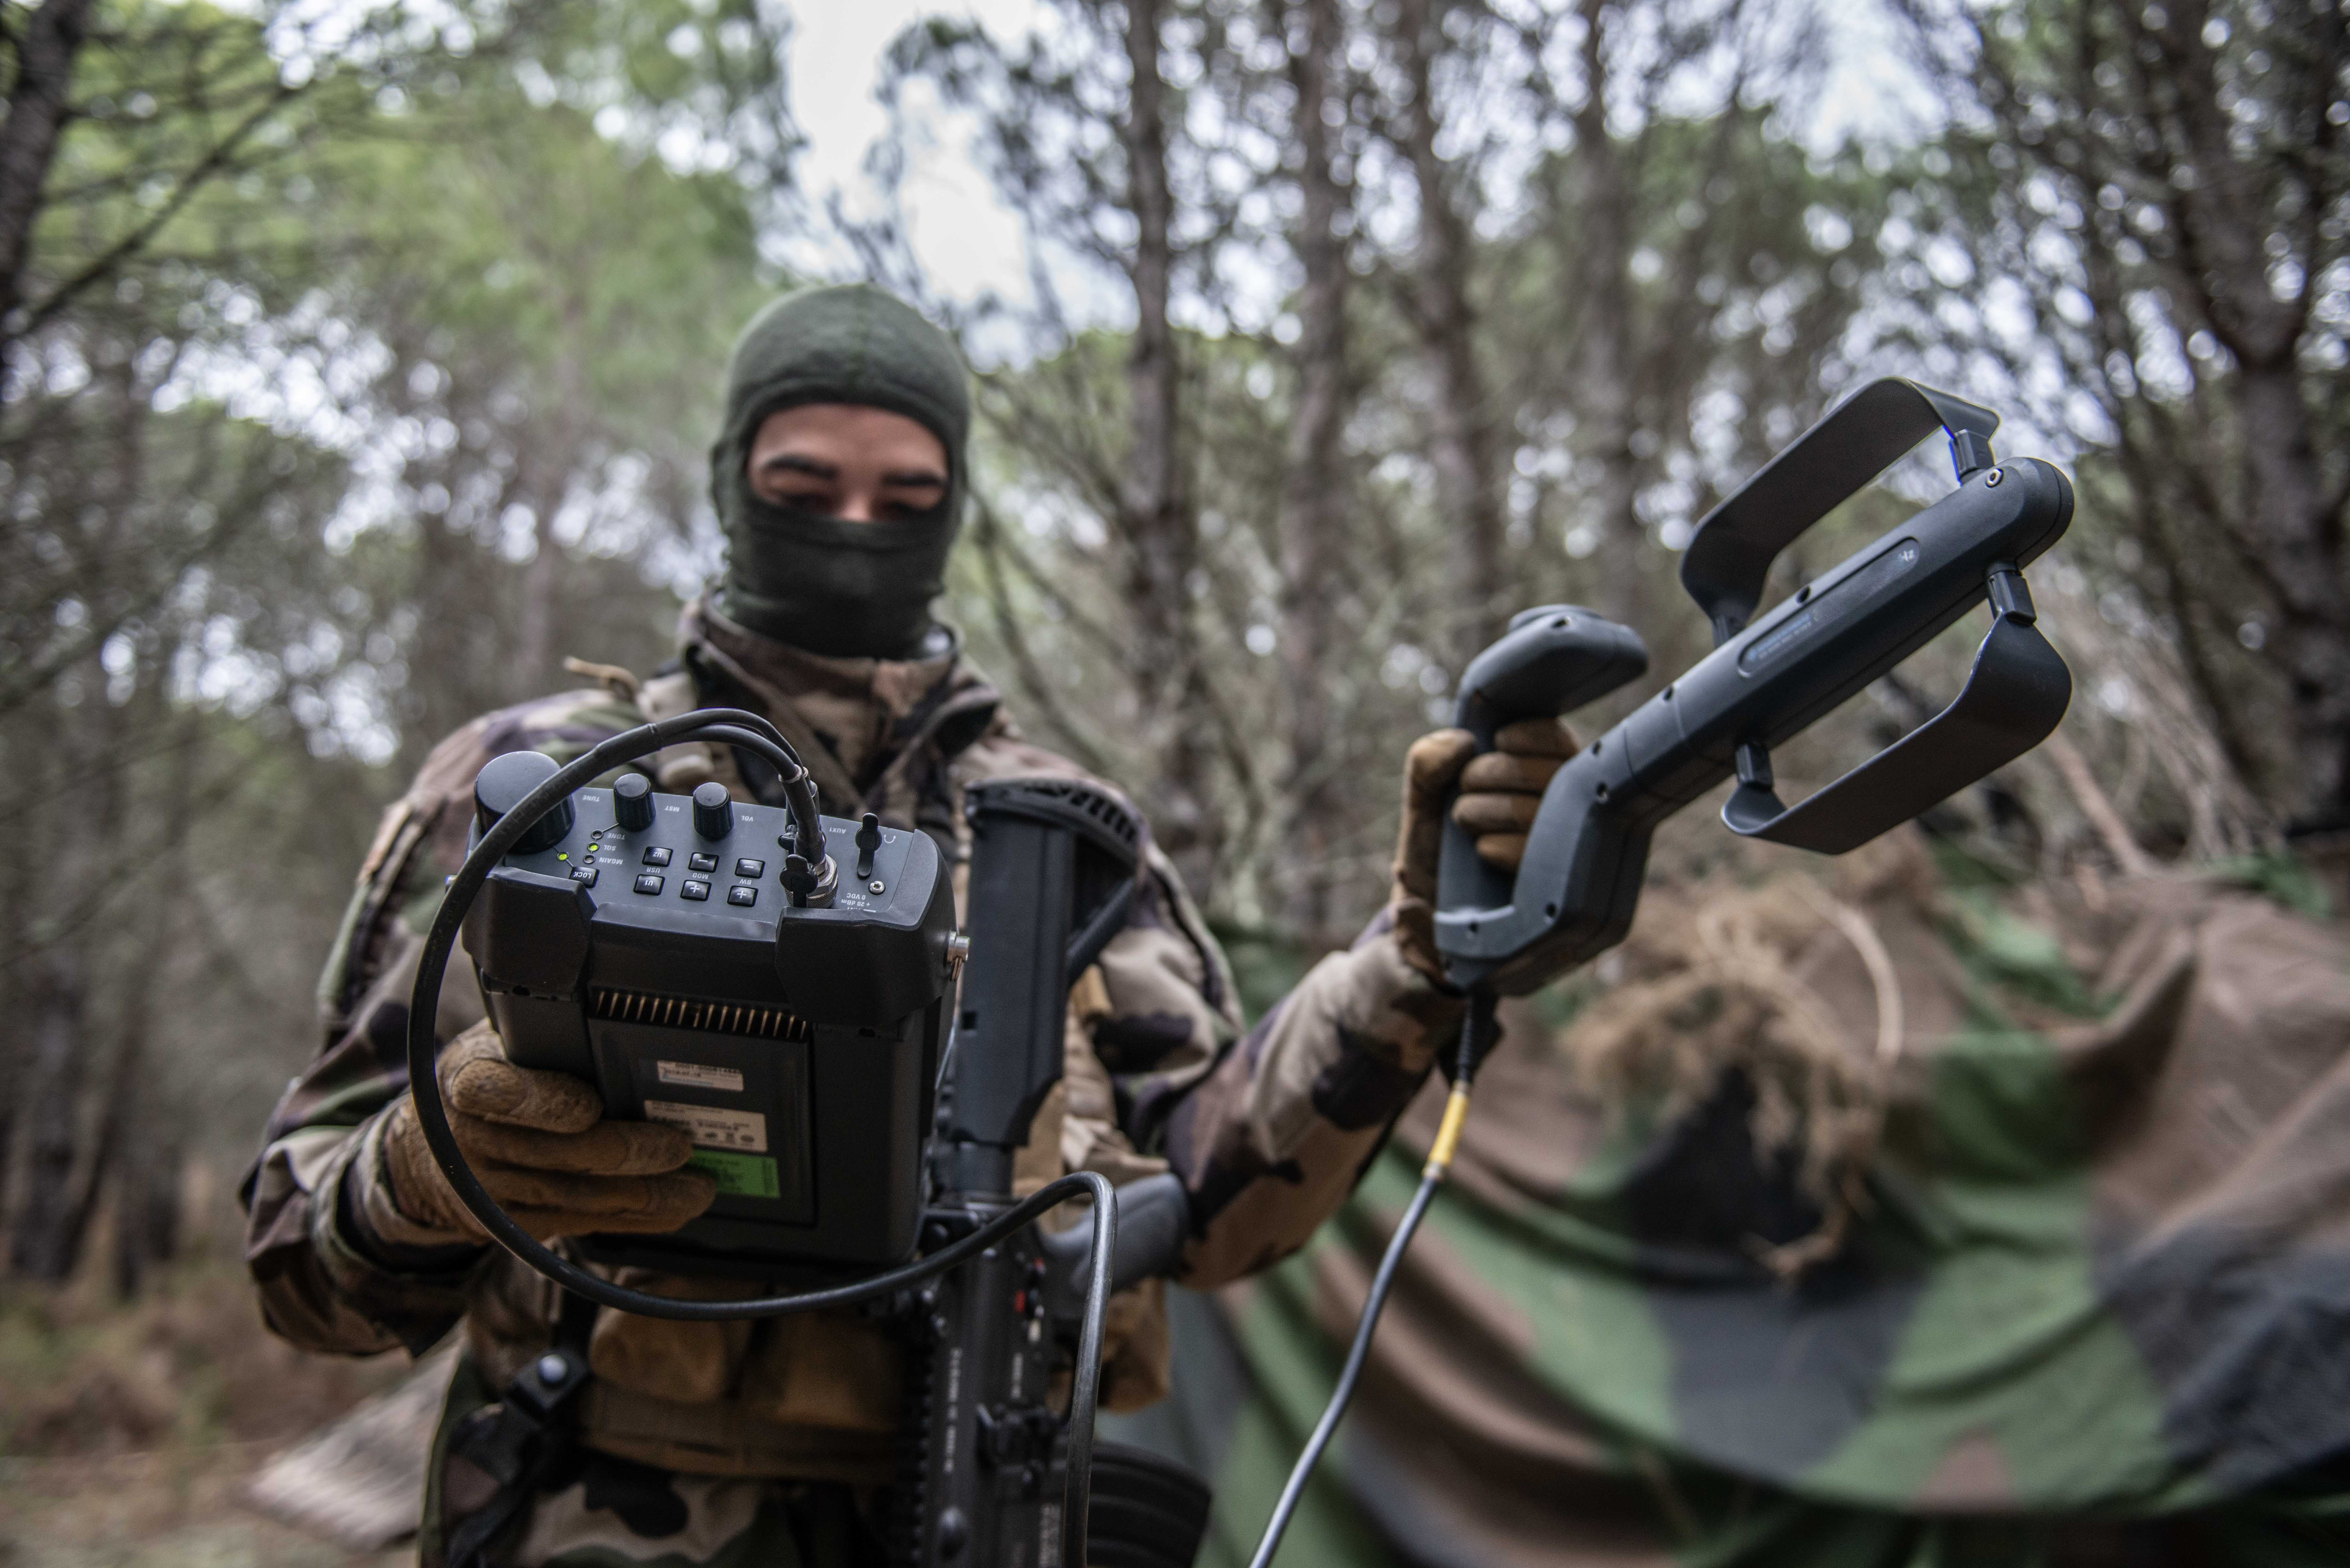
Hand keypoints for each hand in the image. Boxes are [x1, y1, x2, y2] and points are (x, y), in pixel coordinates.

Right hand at [381, 1023, 716, 1244]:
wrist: (426, 1153)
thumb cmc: (487, 1080)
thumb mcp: (495, 1043)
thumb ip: (540, 1036)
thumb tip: (621, 1012)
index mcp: (468, 1080)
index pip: (498, 1091)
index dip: (547, 1102)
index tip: (591, 1106)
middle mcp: (472, 1140)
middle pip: (562, 1153)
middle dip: (632, 1152)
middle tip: (682, 1146)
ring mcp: (489, 1192)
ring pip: (581, 1197)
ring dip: (647, 1196)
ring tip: (698, 1187)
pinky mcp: (510, 1227)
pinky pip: (580, 1224)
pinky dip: (631, 1221)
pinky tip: (669, 1210)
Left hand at [1389, 719, 1579, 983]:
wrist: (1430, 917)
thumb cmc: (1435, 851)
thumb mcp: (1423, 803)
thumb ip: (1427, 764)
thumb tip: (1462, 742)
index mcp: (1543, 779)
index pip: (1558, 741)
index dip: (1529, 735)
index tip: (1497, 741)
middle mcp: (1564, 813)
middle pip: (1549, 771)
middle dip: (1493, 773)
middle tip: (1465, 791)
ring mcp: (1564, 853)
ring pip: (1539, 811)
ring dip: (1488, 810)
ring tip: (1467, 823)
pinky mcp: (1557, 891)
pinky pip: (1535, 855)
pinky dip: (1499, 847)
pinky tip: (1484, 854)